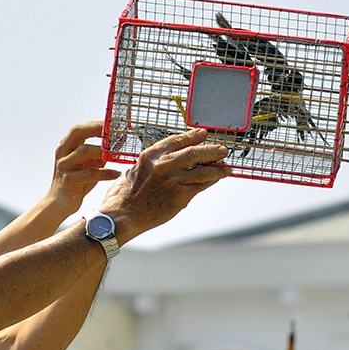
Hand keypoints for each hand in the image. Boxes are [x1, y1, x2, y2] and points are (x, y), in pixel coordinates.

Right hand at [46, 121, 121, 216]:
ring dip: (103, 151)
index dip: (98, 123)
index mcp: (67, 145)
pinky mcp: (69, 180)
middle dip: (97, 129)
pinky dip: (105, 173)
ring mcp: (64, 165)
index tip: (116, 123)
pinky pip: (89, 173)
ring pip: (83, 151)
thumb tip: (121, 140)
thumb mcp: (90, 163)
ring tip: (117, 154)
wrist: (59, 202)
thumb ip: (102, 152)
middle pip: (77, 132)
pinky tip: (116, 174)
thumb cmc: (78, 180)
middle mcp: (63, 152)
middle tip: (115, 131)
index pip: (82, 127)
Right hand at [97, 128, 230, 243]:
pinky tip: (218, 179)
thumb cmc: (123, 196)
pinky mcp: (180, 195)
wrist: (122, 215)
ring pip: (202, 169)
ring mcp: (174, 179)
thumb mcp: (134, 170)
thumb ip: (151, 164)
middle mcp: (164, 164)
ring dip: (216, 167)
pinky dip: (211, 181)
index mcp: (151, 155)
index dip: (192, 136)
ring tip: (226, 166)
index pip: (177, 140)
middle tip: (222, 149)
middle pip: (194, 152)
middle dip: (210, 150)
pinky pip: (200, 185)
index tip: (203, 133)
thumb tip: (165, 161)